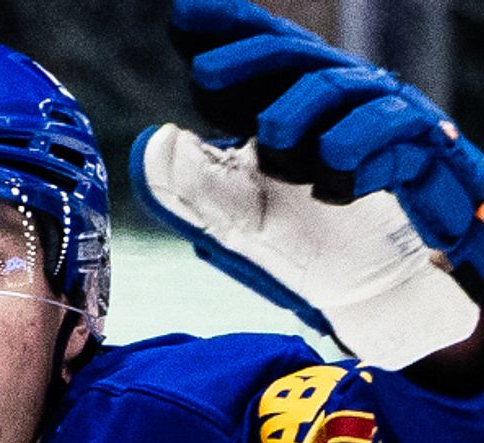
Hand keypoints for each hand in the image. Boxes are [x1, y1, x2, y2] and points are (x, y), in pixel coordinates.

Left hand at [131, 0, 483, 368]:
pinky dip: (359, 148)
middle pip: (293, 57)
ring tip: (271, 139)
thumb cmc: (309, 247)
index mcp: (288, 104)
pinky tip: (333, 171)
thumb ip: (195, 190)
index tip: (182, 20)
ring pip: (338, 88)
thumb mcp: (240, 224)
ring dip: (301, 108)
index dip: (225, 28)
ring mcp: (377, 118)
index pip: (257, 52)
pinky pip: (391, 132)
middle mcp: (334, 100)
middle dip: (250, 58)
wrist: (380, 290)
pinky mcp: (416, 151)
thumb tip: (152, 142)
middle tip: (204, 75)